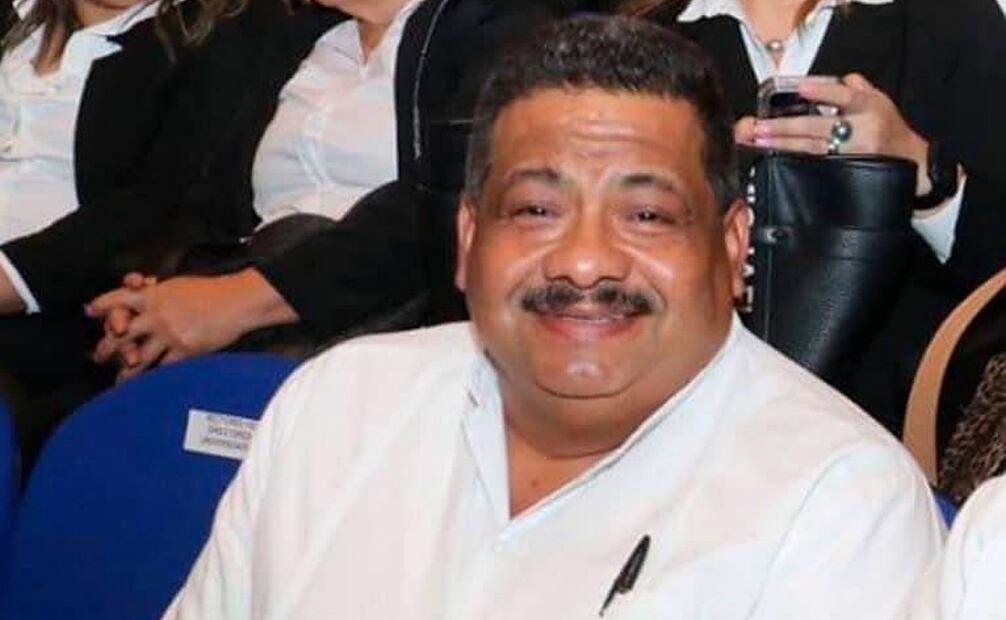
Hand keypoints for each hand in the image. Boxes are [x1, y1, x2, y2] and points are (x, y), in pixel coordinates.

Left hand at [86, 268, 297, 380]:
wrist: (238, 301)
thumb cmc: (214, 291)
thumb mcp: (179, 285)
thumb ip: (158, 293)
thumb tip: (143, 297)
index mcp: (154, 295)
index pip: (118, 299)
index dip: (101, 306)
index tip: (90, 312)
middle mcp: (157, 315)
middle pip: (121, 333)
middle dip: (106, 347)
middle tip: (98, 356)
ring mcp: (170, 334)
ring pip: (140, 356)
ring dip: (127, 370)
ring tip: (119, 380)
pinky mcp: (185, 350)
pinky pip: (165, 366)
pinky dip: (157, 376)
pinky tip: (150, 385)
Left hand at [735, 73, 930, 194]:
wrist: (913, 166)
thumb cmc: (889, 130)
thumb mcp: (880, 102)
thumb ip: (856, 88)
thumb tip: (834, 80)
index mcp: (869, 107)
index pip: (844, 95)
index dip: (822, 91)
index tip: (800, 88)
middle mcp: (862, 130)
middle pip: (819, 127)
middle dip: (786, 126)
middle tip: (758, 126)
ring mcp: (853, 154)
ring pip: (812, 148)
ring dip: (783, 144)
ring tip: (759, 139)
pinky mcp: (847, 173)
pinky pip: (817, 166)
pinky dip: (795, 162)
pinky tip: (776, 159)